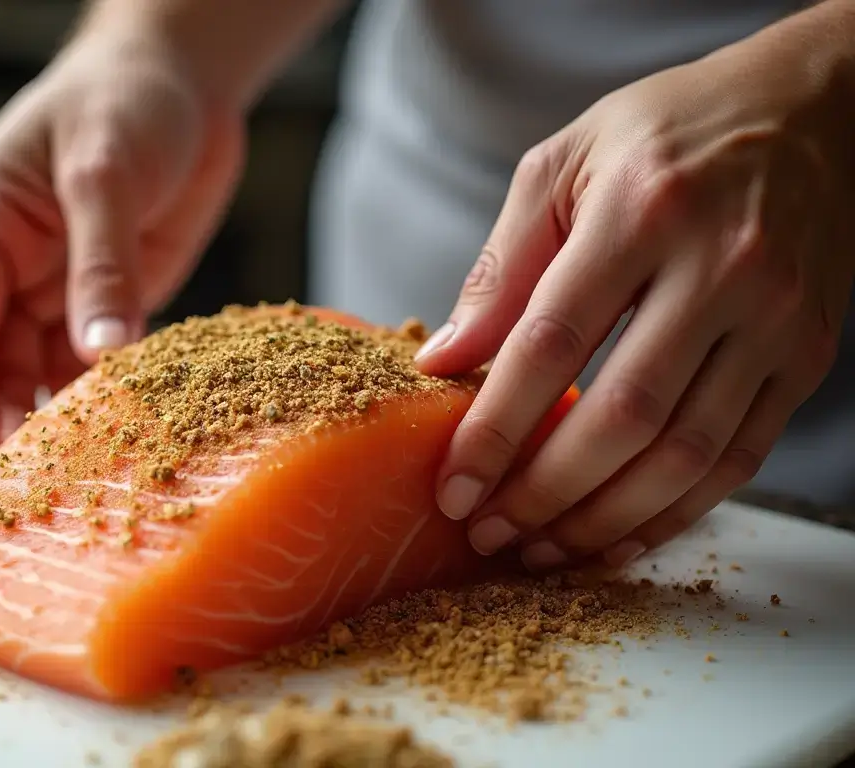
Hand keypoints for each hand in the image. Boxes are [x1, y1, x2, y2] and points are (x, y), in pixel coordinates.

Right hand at [0, 31, 244, 462]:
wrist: (187, 75)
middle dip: (4, 418)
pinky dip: (103, 396)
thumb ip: (102, 264)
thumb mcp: (107, 172)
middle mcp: (11, 260)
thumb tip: (100, 356)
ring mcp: (58, 281)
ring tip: (77, 474)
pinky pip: (93, 358)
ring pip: (38, 366)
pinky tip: (120, 434)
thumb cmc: (127, 96)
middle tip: (31, 487)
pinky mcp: (106, 295)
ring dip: (54, 416)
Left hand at [413, 16, 854, 570]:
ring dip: (603, 518)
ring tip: (539, 549)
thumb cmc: (664, 134)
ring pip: (686, 453)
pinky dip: (673, 512)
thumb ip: (501, 267)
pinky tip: (615, 537)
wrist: (811, 110)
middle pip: (624, 415)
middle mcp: (722, 267)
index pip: (552, 343)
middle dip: (544, 492)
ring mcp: (776, 317)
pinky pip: (738, 458)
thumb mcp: (562, 166)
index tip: (452, 487)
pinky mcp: (807, 355)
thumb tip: (441, 360)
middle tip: (487, 533)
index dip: (496, 428)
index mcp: (642, 210)